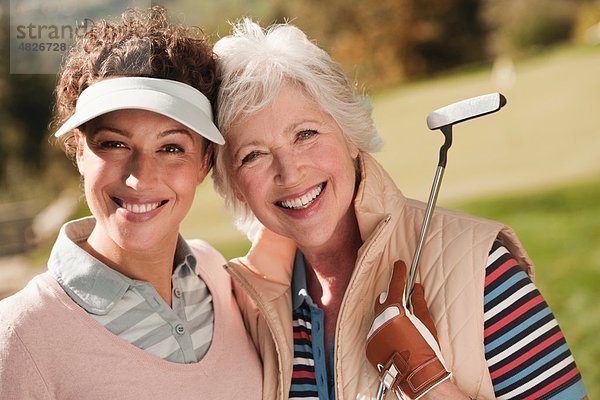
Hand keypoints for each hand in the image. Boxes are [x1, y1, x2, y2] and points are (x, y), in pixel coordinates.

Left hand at [366, 260, 450, 399]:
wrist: (418, 376)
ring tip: (401, 325)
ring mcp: (373, 334)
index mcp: (394, 312)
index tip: (400, 264)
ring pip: (377, 317)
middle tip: (403, 302)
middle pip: (383, 301)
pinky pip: (375, 332)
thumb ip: (419, 303)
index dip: (398, 273)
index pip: (395, 286)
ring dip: (387, 317)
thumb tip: (417, 288)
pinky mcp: (370, 346)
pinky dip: (383, 331)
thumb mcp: (426, 323)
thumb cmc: (426, 348)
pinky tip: (395, 338)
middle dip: (392, 298)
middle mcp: (379, 320)